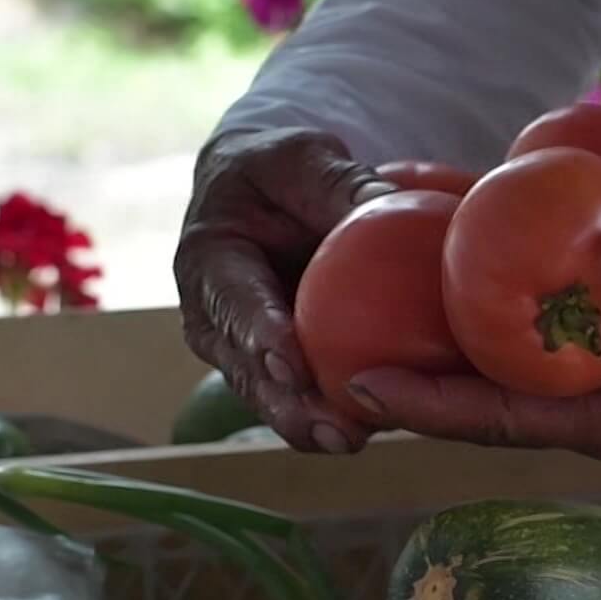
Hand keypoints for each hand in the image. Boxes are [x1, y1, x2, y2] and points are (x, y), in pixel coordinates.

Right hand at [174, 127, 397, 452]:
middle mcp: (213, 316)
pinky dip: (330, 417)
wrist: (263, 198)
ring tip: (350, 441)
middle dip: (287, 402)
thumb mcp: (304, 158)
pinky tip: (372, 431)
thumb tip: (392, 203)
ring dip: (308, 424)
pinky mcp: (273, 371)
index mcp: (208, 258)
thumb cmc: (281, 171)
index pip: (232, 299)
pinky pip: (298, 400)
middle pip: (247, 368)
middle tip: (331, 427)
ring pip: (270, 397)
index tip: (289, 362)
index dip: (258, 333)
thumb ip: (339, 183)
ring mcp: (240, 352)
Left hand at [345, 226, 600, 479]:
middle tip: (352, 265)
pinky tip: (508, 178)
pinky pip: (571, 256)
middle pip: (486, 343)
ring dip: (464, 249)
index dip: (425, 403)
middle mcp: (587, 378)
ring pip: (518, 289)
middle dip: (420, 310)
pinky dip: (538, 222)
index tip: (357, 384)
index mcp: (596, 418)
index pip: (493, 417)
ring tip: (403, 201)